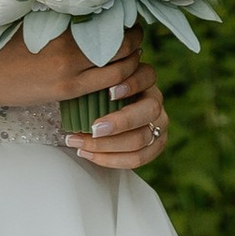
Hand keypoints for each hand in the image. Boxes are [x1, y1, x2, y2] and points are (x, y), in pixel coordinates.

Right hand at [0, 24, 171, 171]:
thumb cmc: (0, 43)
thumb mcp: (33, 23)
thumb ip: (61, 20)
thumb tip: (87, 14)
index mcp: (62, 21)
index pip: (109, 17)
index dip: (125, 18)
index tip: (127, 19)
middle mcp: (70, 43)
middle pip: (122, 41)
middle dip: (135, 40)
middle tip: (135, 38)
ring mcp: (70, 68)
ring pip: (121, 65)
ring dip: (132, 62)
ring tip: (130, 58)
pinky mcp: (66, 89)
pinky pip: (108, 85)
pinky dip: (120, 81)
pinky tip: (118, 79)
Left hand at [64, 54, 170, 173]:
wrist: (100, 118)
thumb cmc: (92, 95)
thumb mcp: (93, 84)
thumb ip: (92, 79)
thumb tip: (76, 81)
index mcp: (145, 80)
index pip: (147, 76)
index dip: (132, 84)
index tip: (109, 92)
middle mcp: (155, 102)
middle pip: (149, 111)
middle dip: (120, 122)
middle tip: (93, 128)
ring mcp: (159, 126)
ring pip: (141, 139)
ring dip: (107, 145)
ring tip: (78, 143)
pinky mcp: (155, 147)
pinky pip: (137, 159)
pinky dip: (110, 159)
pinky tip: (86, 153)